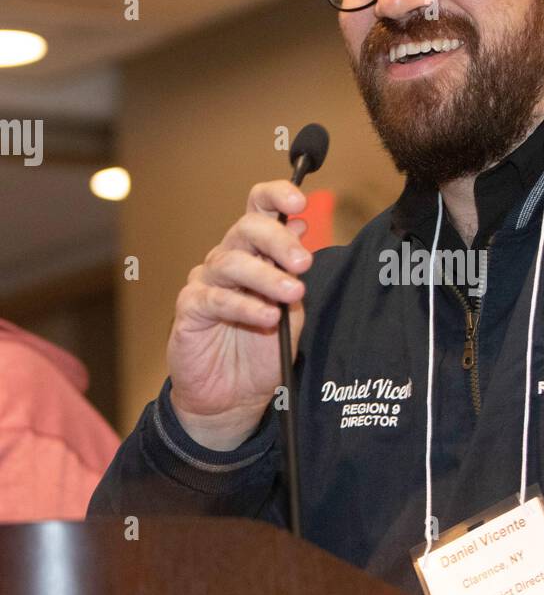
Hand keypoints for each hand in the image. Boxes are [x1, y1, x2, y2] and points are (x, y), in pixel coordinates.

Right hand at [166, 180, 311, 448]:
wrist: (234, 397)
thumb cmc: (260, 352)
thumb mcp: (291, 312)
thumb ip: (293, 273)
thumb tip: (303, 227)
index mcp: (254, 254)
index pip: (259, 210)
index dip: (275, 197)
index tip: (299, 201)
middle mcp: (228, 261)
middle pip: (247, 230)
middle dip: (278, 241)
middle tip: (302, 262)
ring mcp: (206, 283)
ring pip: (232, 263)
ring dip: (266, 277)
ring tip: (291, 293)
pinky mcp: (190, 309)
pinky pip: (216, 299)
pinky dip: (245, 306)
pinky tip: (267, 317)